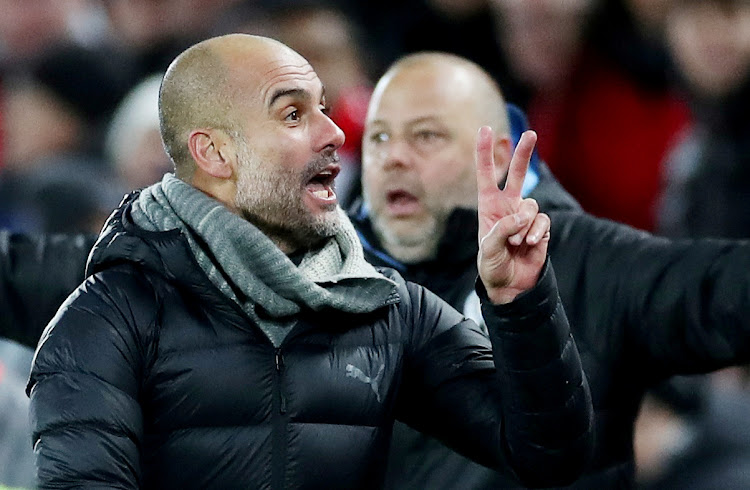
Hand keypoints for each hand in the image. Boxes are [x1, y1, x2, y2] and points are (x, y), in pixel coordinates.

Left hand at [476, 126, 549, 303]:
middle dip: (523, 154)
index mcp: (489, 206)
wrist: (511, 285)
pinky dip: (537, 232)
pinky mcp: (540, 228)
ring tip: (516, 243)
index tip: (484, 129)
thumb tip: (521, 216)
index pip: (487, 175)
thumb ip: (501, 230)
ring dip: (524, 225)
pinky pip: (543, 221)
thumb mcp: (488, 249)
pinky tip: (530, 245)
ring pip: (532, 205)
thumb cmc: (492, 266)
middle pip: (518, 174)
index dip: (485, 153)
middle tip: (531, 134)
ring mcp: (525, 216)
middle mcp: (508, 207)